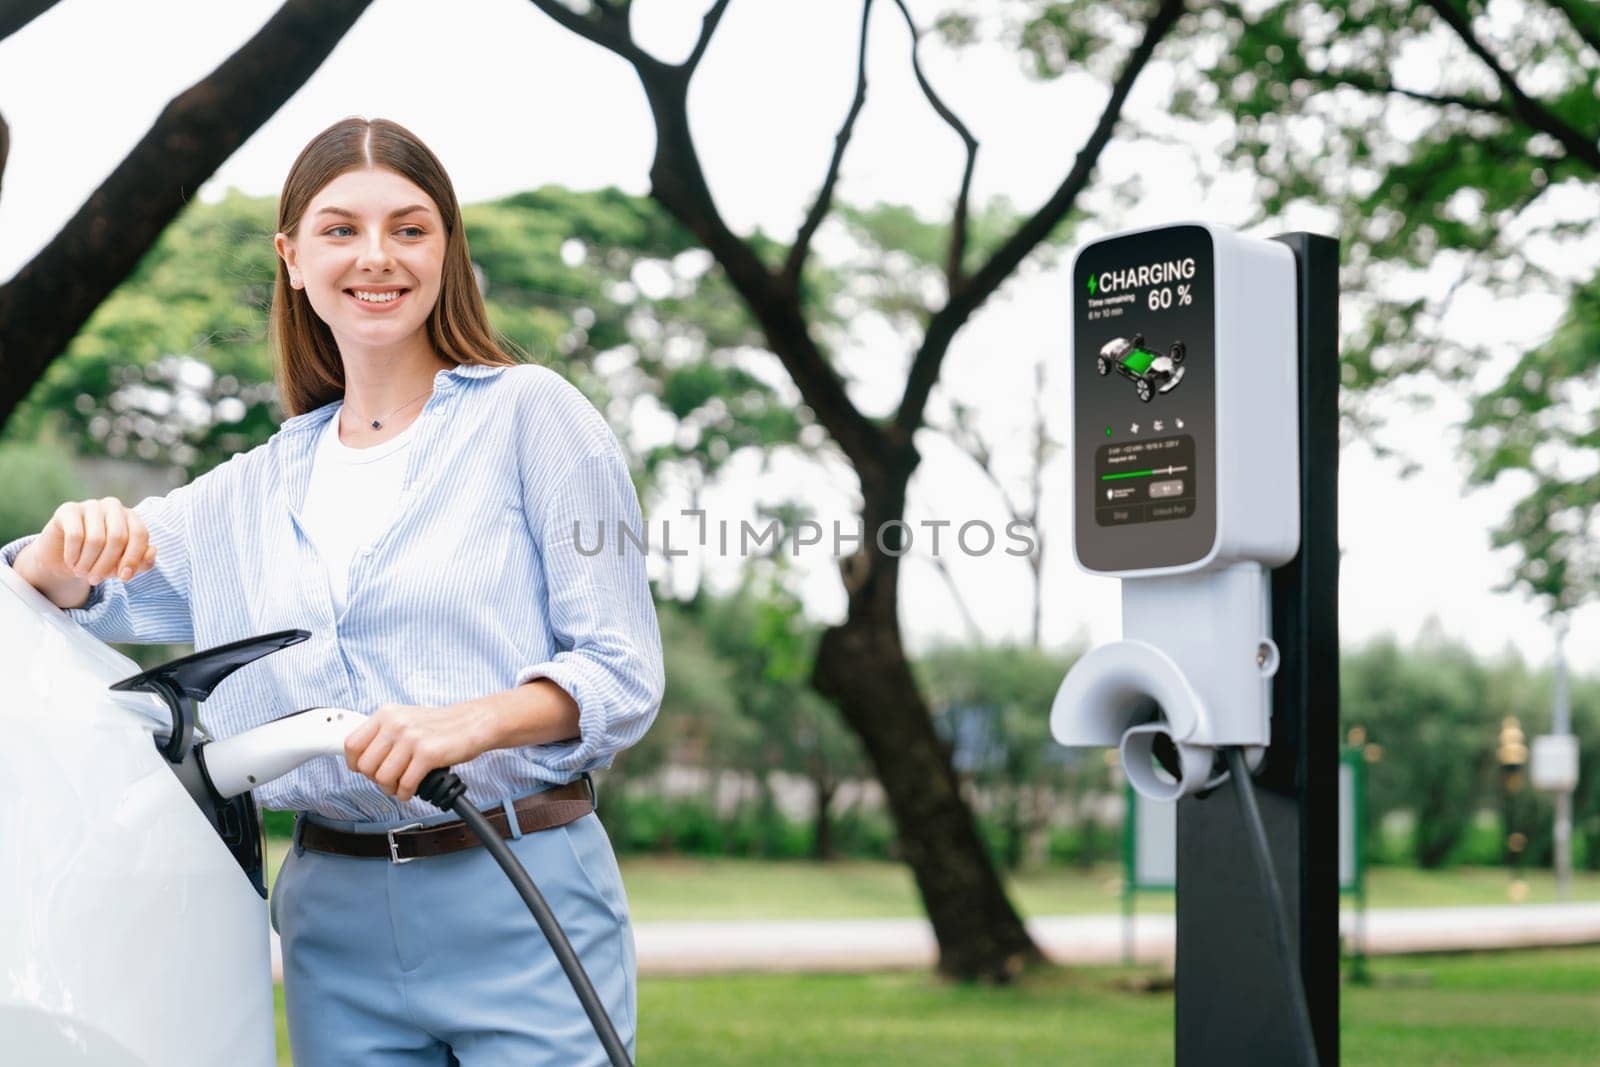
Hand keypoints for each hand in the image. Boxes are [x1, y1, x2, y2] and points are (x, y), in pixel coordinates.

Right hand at [32, 497, 157, 584]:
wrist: (64, 557)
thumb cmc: (100, 559)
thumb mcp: (123, 565)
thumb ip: (143, 562)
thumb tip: (152, 551)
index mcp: (131, 517)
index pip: (140, 534)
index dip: (133, 558)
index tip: (123, 578)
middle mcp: (113, 507)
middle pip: (117, 537)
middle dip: (106, 564)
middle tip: (95, 580)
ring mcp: (91, 505)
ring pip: (95, 539)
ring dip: (88, 563)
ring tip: (82, 572)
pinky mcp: (68, 509)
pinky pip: (75, 535)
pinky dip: (73, 555)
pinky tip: (71, 562)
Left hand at [343, 702, 498, 803]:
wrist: (474, 722)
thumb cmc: (440, 726)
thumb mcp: (405, 719)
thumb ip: (382, 735)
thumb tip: (360, 759)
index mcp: (386, 714)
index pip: (351, 744)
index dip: (355, 764)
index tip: (365, 770)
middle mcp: (396, 723)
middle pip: (365, 766)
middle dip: (376, 779)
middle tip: (390, 778)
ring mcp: (412, 738)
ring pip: (383, 778)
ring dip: (392, 788)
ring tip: (402, 784)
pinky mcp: (428, 754)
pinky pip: (405, 784)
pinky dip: (406, 793)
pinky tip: (413, 788)